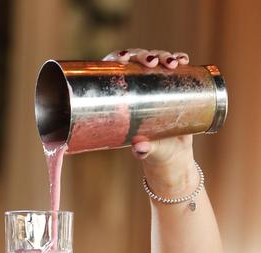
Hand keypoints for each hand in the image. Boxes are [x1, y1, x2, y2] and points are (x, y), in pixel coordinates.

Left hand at [103, 48, 194, 169]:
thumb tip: (140, 148)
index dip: (117, 58)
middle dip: (144, 55)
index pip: (114, 71)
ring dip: (163, 56)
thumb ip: (143, 150)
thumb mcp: (148, 150)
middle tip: (152, 62)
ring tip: (172, 62)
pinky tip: (183, 59)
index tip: (123, 59)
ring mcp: (156, 83)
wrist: (174, 153)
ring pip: (157, 61)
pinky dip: (179, 59)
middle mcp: (137, 86)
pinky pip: (176, 67)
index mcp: (122, 98)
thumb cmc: (154, 150)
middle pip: (137, 61)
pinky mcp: (174, 84)